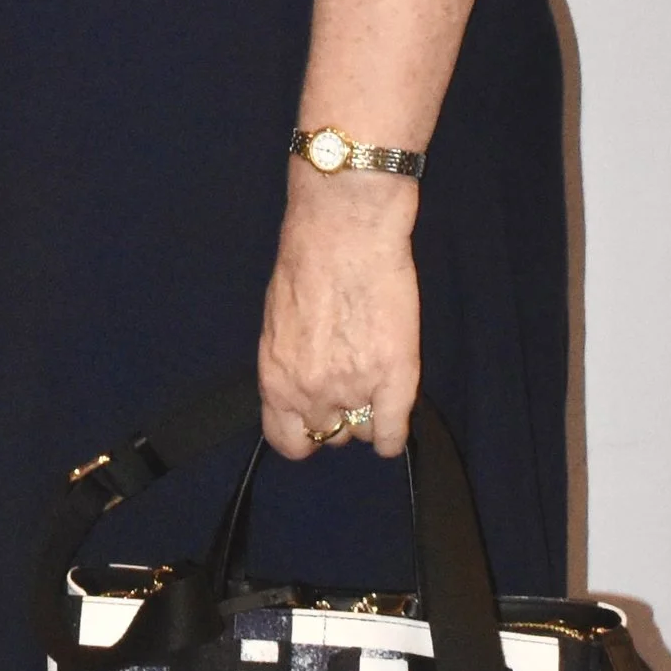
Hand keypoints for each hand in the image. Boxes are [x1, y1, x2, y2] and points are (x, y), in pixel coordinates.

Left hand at [259, 176, 417, 458]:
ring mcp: (354, 389)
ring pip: (363, 432)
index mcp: (276, 378)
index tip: (315, 423)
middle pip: (330, 436)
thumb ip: (288, 364)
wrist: (344, 230)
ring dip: (369, 413)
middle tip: (349, 385)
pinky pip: (392, 434)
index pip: (285, 441)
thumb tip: (302, 385)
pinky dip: (394, 431)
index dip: (304, 434)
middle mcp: (311, 393)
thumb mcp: (278, 324)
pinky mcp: (395, 378)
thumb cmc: (307, 261)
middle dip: (339, 416)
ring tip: (374, 377)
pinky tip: (395, 410)